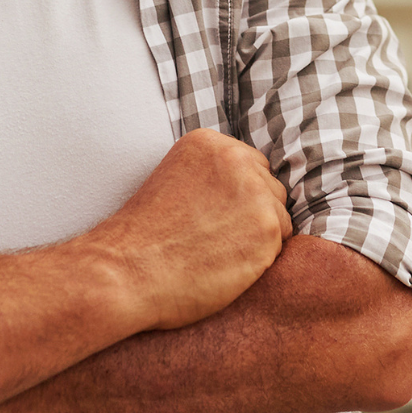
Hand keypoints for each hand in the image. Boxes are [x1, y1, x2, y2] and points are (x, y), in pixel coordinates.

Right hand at [80, 129, 292, 331]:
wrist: (128, 270)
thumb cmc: (145, 236)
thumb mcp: (175, 180)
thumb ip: (211, 174)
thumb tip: (245, 190)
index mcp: (207, 143)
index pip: (250, 164)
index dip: (238, 196)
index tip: (218, 217)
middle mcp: (234, 158)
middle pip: (269, 187)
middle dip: (253, 214)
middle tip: (219, 239)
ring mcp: (254, 191)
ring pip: (279, 215)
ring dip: (260, 237)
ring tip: (220, 253)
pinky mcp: (268, 227)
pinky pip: (283, 243)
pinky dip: (262, 260)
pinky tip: (230, 266)